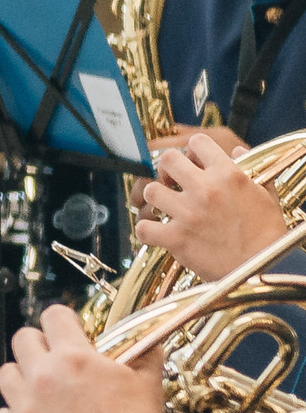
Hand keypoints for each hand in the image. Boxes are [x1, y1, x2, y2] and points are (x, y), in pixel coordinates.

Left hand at [0, 305, 163, 412]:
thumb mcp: (147, 385)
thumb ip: (143, 355)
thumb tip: (146, 342)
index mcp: (73, 358)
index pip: (54, 316)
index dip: (63, 321)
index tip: (69, 330)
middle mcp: (42, 375)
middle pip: (23, 339)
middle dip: (39, 345)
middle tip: (55, 360)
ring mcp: (24, 404)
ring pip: (6, 373)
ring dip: (22, 377)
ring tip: (42, 391)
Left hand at [136, 130, 288, 279]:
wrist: (266, 270)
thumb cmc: (268, 235)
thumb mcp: (267, 196)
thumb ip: (252, 171)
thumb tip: (237, 150)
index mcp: (229, 175)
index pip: (198, 142)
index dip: (194, 150)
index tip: (194, 162)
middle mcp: (206, 189)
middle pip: (167, 159)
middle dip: (167, 169)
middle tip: (172, 181)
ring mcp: (188, 213)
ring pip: (150, 190)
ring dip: (156, 198)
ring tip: (166, 206)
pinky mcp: (177, 238)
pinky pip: (144, 228)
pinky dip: (146, 231)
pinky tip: (156, 232)